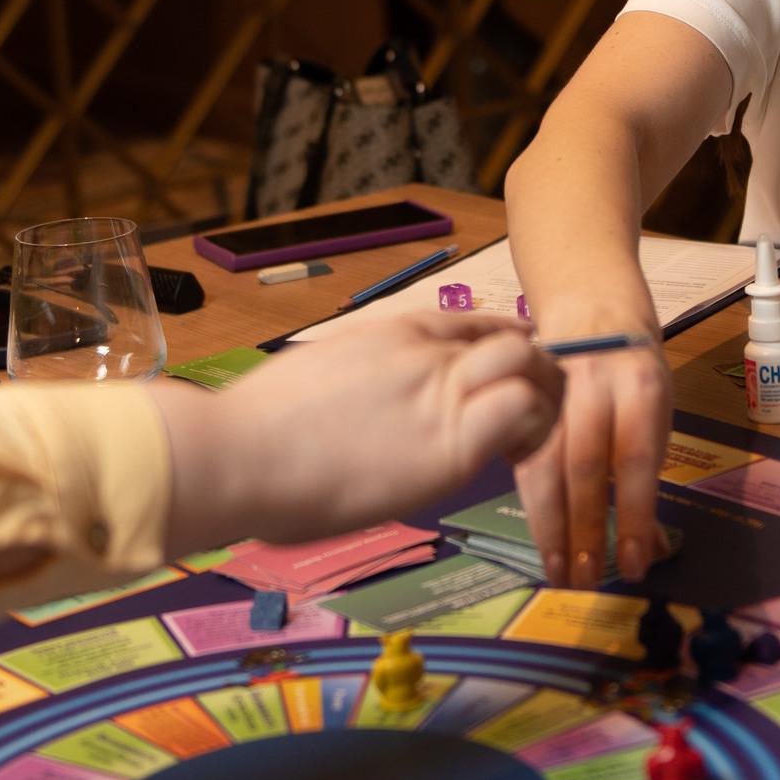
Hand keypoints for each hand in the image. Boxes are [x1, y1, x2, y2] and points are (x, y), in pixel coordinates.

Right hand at [149, 312, 565, 553]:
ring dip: (544, 397)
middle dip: (538, 370)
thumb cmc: (255, 430)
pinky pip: (520, 414)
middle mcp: (423, 354)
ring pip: (530, 367)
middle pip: (515, 340)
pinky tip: (519, 456)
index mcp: (390, 334)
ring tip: (533, 437)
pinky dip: (534, 430)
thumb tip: (359, 408)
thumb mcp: (318, 375)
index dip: (505, 346)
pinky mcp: (448, 445)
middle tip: (536, 411)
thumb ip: (360, 381)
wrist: (235, 453)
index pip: (474, 323)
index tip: (513, 371)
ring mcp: (438, 395)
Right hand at [512, 318, 671, 587]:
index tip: (635, 565)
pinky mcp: (522, 406)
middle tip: (588, 580)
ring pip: (544, 465)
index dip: (634, 515)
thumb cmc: (632, 376)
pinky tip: (541, 540)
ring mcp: (550, 393)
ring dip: (551, 527)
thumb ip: (648, 470)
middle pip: (585, 464)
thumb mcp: (656, 408)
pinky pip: (523, 461)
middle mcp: (592, 386)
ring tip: (560, 572)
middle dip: (585, 528)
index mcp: (639, 385)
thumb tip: (654, 548)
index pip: (636, 458)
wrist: (592, 314)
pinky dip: (532, 506)